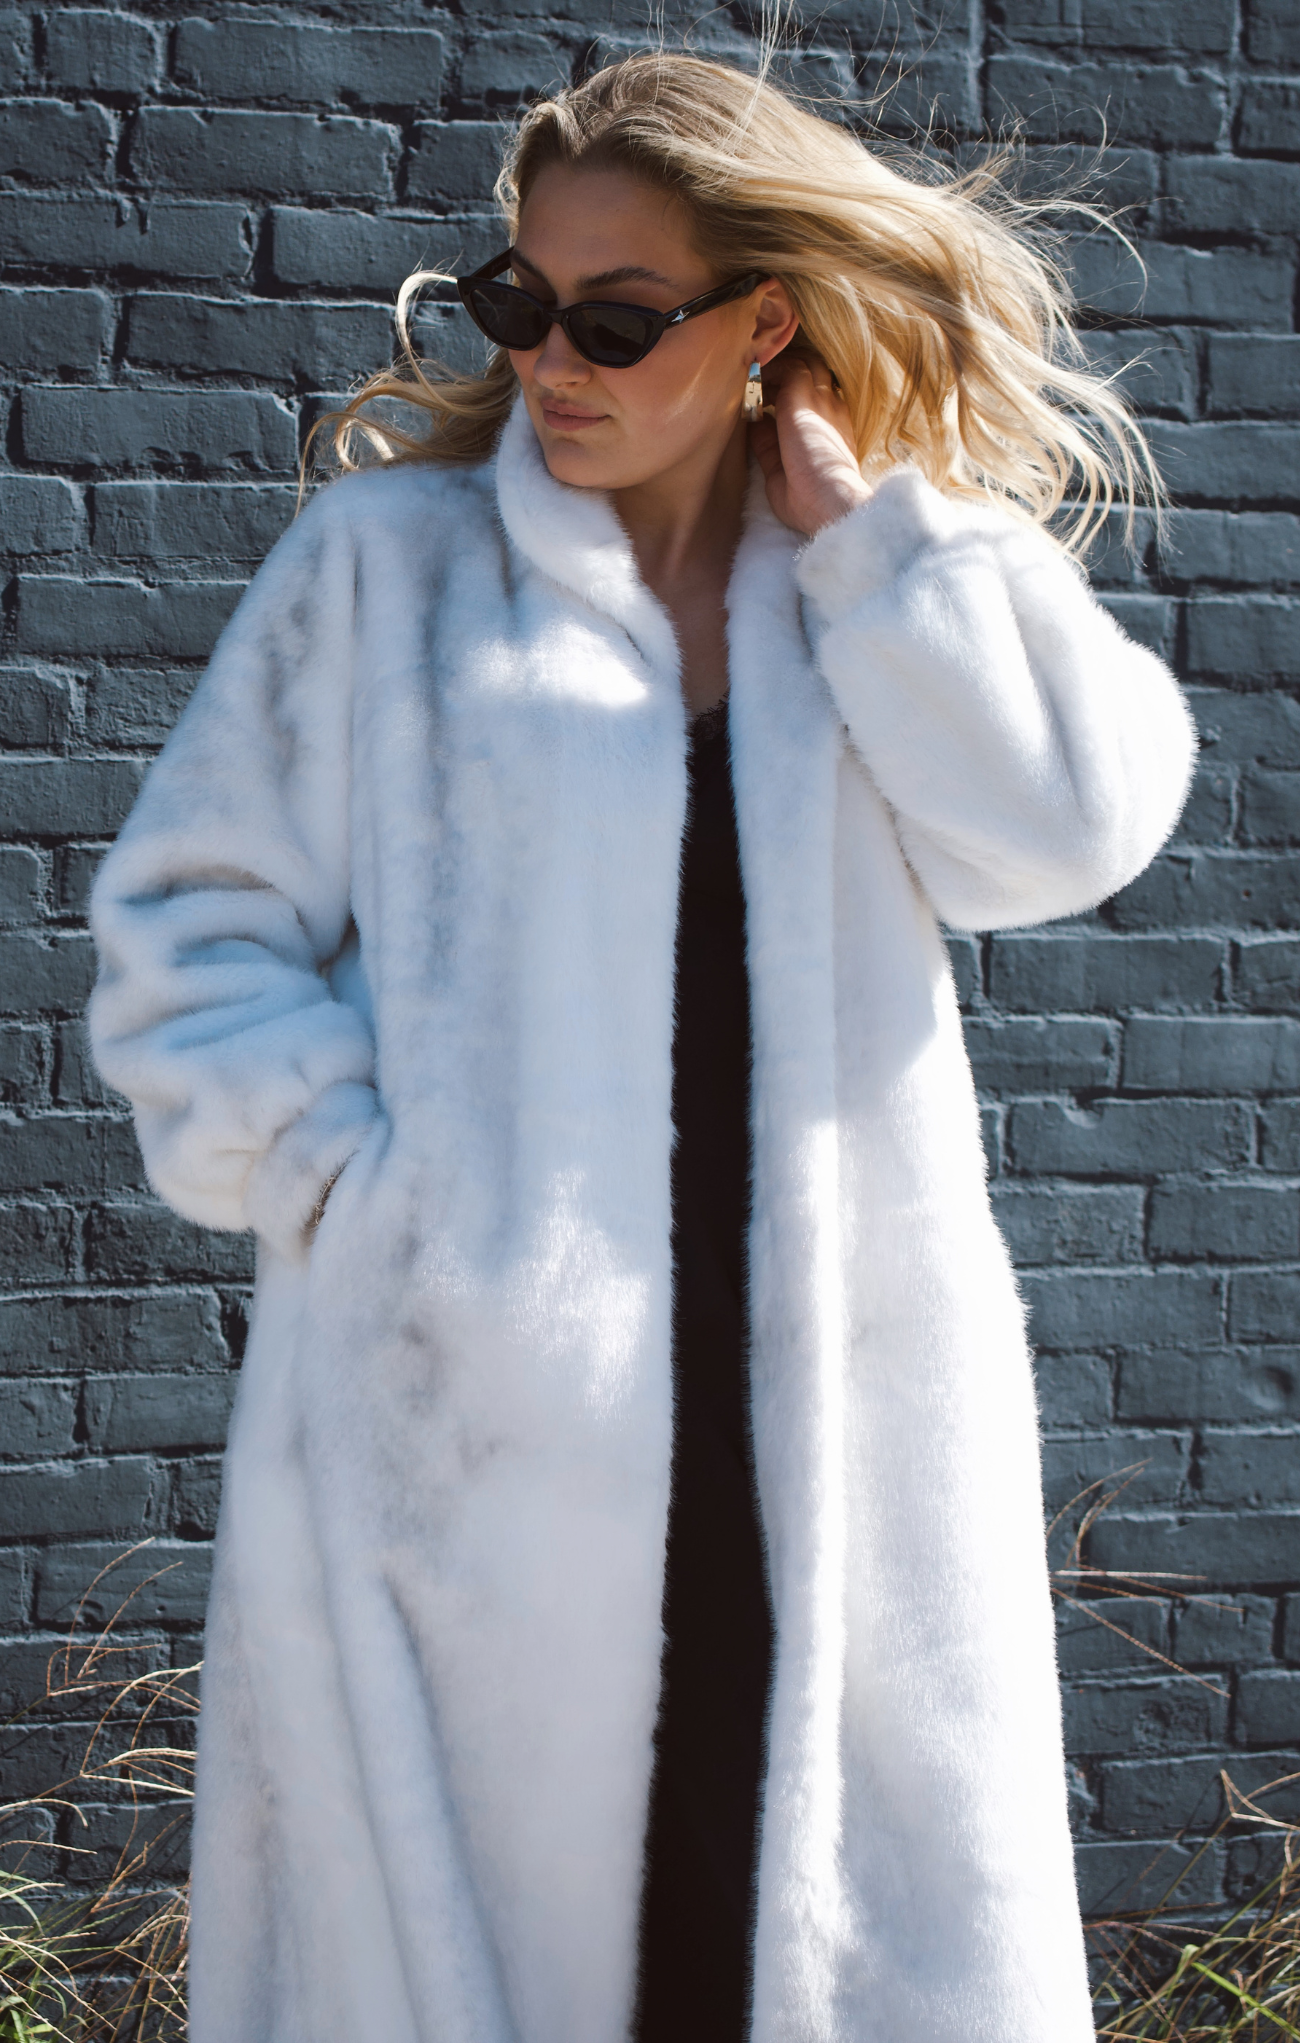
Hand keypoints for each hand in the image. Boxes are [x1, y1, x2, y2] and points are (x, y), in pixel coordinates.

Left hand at [750, 352, 872, 536]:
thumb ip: (769, 448)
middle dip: (786, 373)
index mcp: (833, 428)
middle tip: (759, 386)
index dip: (789, 394)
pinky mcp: (804, 398)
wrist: (831, 505)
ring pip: (804, 363)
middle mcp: (831, 409)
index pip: (815, 396)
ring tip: (753, 381)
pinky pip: (788, 367)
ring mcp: (821, 401)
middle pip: (813, 371)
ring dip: (778, 368)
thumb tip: (756, 426)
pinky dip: (768, 370)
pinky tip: (751, 382)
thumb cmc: (810, 503)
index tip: (765, 403)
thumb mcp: (782, 474)